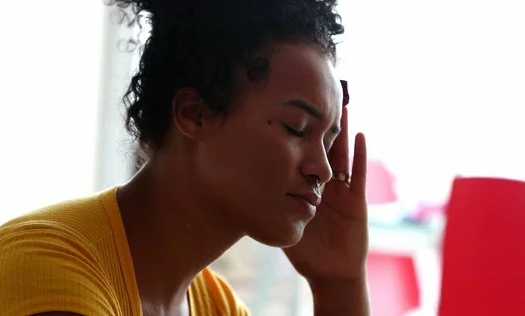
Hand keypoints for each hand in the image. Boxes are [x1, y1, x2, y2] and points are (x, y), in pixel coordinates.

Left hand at [283, 107, 367, 280]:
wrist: (330, 273)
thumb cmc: (305, 252)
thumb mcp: (282, 222)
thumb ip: (267, 207)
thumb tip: (237, 188)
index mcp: (306, 187)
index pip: (302, 155)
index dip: (298, 134)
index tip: (289, 109)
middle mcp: (325, 184)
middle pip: (323, 148)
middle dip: (322, 124)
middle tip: (319, 95)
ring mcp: (342, 190)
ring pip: (342, 154)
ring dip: (342, 131)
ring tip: (341, 105)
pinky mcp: (356, 201)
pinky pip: (358, 175)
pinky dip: (359, 155)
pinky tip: (359, 135)